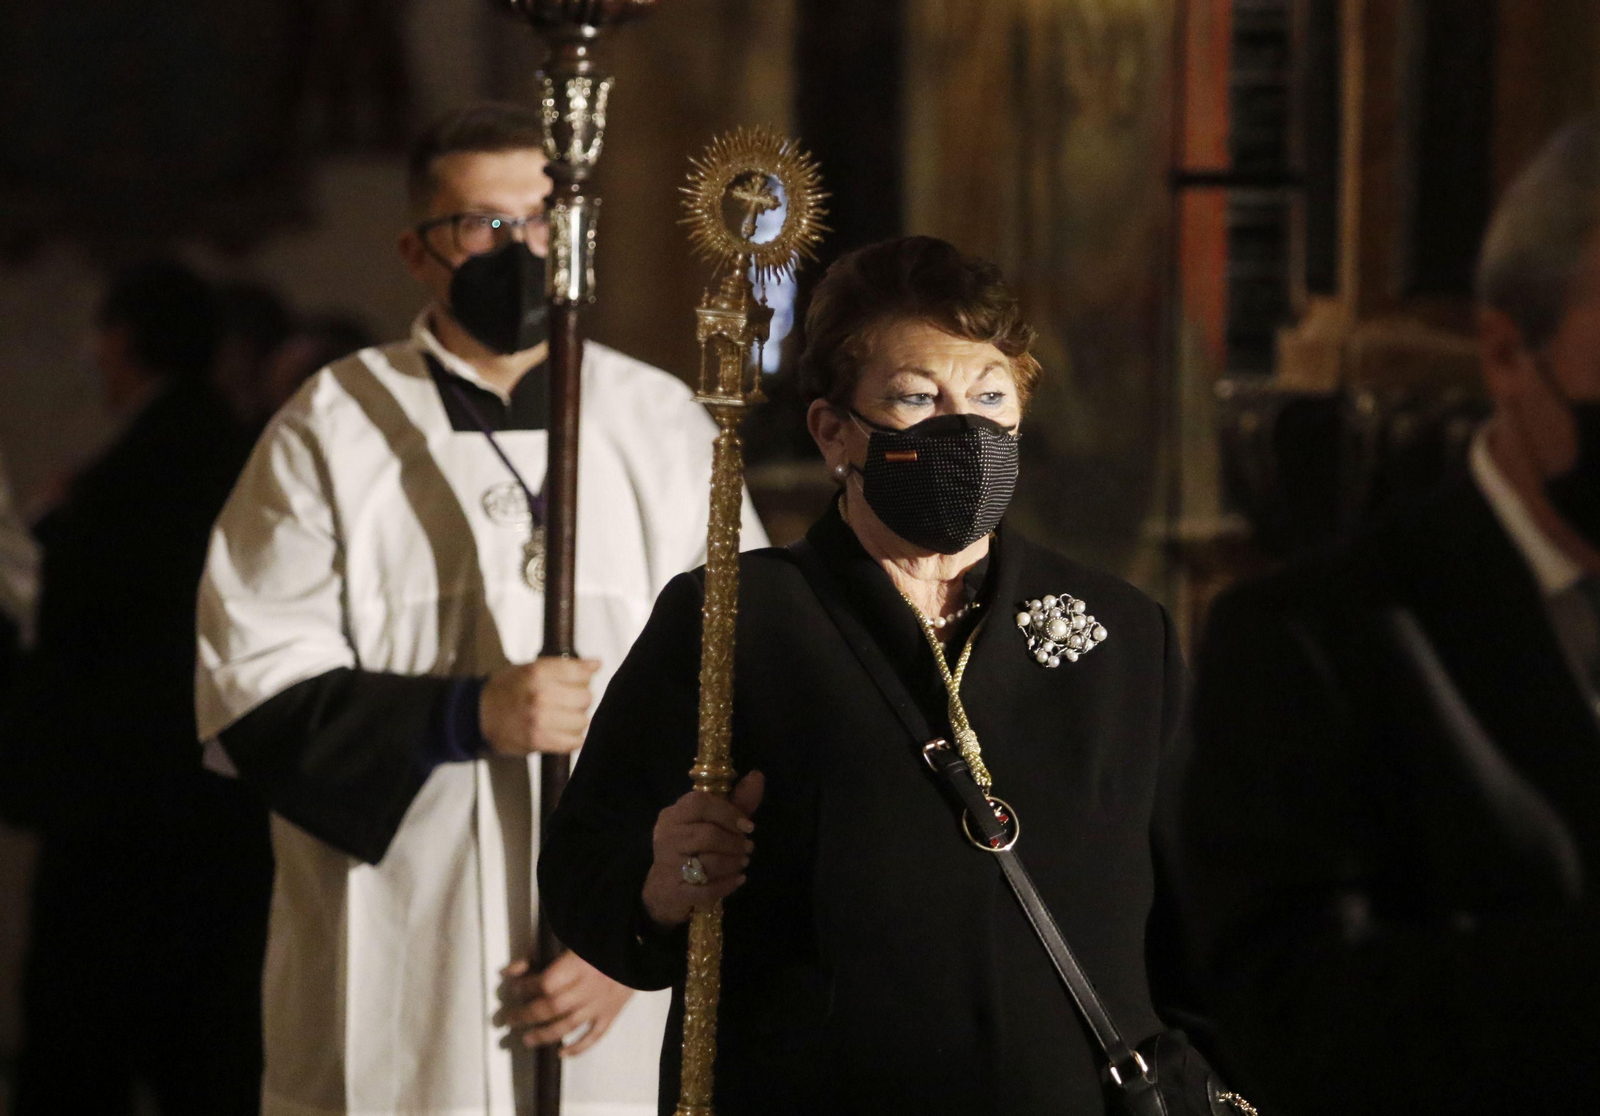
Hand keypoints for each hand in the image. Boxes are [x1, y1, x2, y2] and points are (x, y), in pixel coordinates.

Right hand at [480, 657, 599, 756]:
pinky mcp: (538, 741)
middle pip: (585, 697)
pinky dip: (572, 738)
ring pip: (582, 721)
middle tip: (569, 700)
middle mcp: (540, 695)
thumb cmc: (505, 689)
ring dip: (577, 719)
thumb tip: (596, 664)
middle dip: (581, 698)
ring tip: (563, 717)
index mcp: (538, 673)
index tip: (583, 678)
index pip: (581, 673)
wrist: (477, 714)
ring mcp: (540, 720)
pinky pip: (573, 741)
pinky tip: (563, 732)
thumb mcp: (530, 668)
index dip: (586, 676)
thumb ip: (564, 667)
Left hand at [497, 950, 633, 1054]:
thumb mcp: (572, 938)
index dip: (525, 987)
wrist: (640, 947)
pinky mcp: (612, 1013)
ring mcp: (601, 1004)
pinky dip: (578, 1048)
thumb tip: (513, 970)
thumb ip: (541, 952)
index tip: (514, 987)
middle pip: (552, 1007)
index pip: (546, 982)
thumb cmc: (602, 939)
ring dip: (544, 1035)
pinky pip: (594, 1035)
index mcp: (579, 964)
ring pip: (569, 1025)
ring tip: (527, 1039)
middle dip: (526, 1015)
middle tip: (508, 1019)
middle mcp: (588, 987)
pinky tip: (561, 1053)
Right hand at [642, 771, 764, 927]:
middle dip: (734, 842)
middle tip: (748, 848)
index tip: (748, 826)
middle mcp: (666, 837)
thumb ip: (736, 801)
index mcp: (673, 815)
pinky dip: (727, 885)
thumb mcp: (713, 822)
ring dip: (733, 863)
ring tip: (743, 862)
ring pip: (708, 863)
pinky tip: (739, 879)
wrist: (663, 888)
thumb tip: (757, 775)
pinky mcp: (674, 892)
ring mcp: (667, 866)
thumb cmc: (692, 848)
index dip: (728, 813)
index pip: (699, 803)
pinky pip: (706, 889)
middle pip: (707, 835)